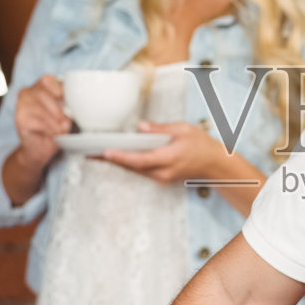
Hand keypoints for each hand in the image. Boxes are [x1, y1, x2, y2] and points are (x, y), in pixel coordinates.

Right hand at [13, 74, 69, 167]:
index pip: (47, 80)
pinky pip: (36, 121)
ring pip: (38, 108)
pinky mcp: (20, 120)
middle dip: (57, 109)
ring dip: (54, 120)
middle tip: (66, 121)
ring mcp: (21, 106)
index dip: (58, 88)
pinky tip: (54, 133)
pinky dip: (48, 128)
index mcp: (39, 87)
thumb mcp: (64, 113)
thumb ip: (67, 105)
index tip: (65, 100)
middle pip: (42, 93)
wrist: (40, 148)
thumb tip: (72, 108)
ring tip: (61, 129)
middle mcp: (27, 93)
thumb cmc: (54, 127)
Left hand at [101, 121, 222, 184]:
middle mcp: (163, 172)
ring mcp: (161, 177)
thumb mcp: (184, 129)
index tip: (106, 151)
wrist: (214, 164)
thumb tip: (141, 127)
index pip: (141, 160)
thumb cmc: (202, 145)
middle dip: (111, 159)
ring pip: (134, 170)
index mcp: (169, 158)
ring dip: (116, 162)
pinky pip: (140, 171)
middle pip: (132, 167)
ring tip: (96, 153)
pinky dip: (127, 163)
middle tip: (90, 151)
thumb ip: (161, 129)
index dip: (122, 157)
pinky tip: (115, 156)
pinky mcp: (160, 178)